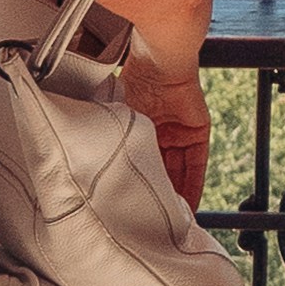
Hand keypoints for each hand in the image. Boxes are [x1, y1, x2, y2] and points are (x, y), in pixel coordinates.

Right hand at [121, 49, 212, 207]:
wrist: (156, 63)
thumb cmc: (131, 83)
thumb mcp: (115, 119)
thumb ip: (108, 138)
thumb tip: (85, 161)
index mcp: (139, 126)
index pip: (140, 163)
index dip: (137, 185)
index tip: (132, 208)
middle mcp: (162, 131)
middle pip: (161, 171)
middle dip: (157, 195)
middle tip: (151, 222)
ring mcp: (181, 133)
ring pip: (179, 172)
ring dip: (176, 196)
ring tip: (170, 222)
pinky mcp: (198, 133)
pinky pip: (197, 165)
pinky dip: (194, 186)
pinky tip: (190, 206)